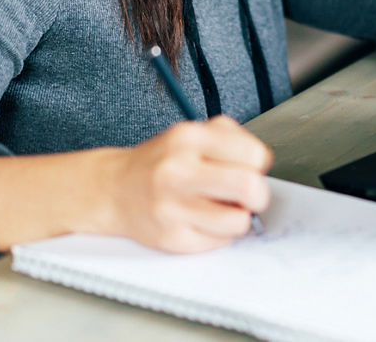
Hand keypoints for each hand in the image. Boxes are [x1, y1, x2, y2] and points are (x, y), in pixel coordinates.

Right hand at [102, 115, 272, 252]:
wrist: (114, 189)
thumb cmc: (162, 162)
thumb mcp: (192, 134)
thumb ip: (230, 141)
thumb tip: (261, 166)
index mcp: (188, 138)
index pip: (252, 155)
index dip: (258, 165)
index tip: (250, 168)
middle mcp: (178, 171)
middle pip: (248, 187)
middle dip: (259, 195)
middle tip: (249, 196)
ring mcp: (172, 207)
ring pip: (238, 221)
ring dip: (239, 217)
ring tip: (224, 209)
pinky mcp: (170, 237)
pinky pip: (218, 242)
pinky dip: (219, 233)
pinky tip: (202, 220)